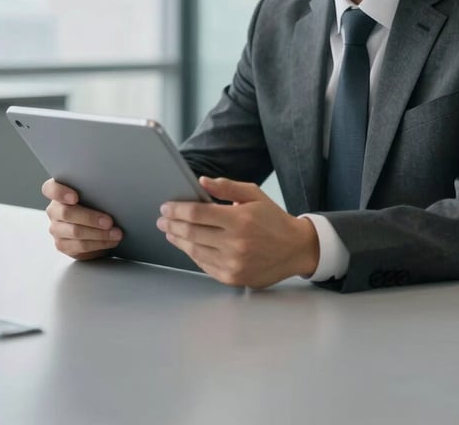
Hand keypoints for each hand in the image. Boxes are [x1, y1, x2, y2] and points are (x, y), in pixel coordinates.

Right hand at [42, 178, 122, 259]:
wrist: (96, 223)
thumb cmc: (96, 201)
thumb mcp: (95, 192)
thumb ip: (96, 189)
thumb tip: (114, 190)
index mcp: (58, 192)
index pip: (50, 189)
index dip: (60, 192)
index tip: (75, 197)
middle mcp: (54, 210)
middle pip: (66, 213)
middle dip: (90, 218)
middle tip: (109, 221)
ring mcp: (56, 229)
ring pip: (75, 232)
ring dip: (99, 234)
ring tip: (116, 233)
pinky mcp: (63, 245)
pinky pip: (80, 246)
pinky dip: (99, 244)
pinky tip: (111, 241)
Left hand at [157, 176, 319, 288]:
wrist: (295, 249)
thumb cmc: (273, 219)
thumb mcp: (255, 195)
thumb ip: (227, 187)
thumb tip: (201, 181)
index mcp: (240, 219)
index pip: (197, 213)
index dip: (177, 209)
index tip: (166, 207)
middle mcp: (235, 243)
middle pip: (191, 232)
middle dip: (172, 224)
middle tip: (162, 220)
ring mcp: (233, 263)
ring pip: (195, 251)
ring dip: (178, 240)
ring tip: (171, 233)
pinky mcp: (233, 277)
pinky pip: (205, 265)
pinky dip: (193, 254)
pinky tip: (188, 246)